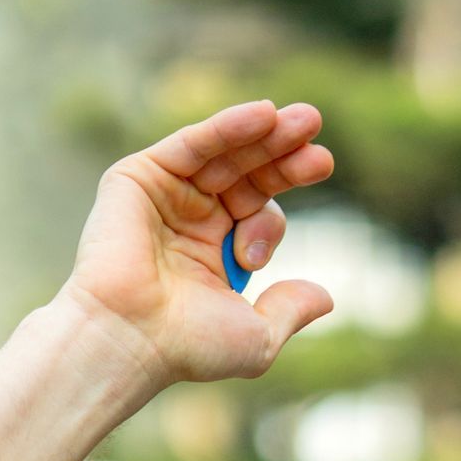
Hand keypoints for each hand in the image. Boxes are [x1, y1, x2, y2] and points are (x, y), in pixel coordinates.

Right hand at [64, 99, 333, 391]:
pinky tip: (265, 114)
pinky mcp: (139, 177)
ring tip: (306, 120)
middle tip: (317, 133)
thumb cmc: (188, 346)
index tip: (315, 191)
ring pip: (222, 153)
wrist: (133, 338)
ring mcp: (165, 196)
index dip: (284, 203)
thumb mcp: (257, 336)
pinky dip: (227, 127)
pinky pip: (192, 144)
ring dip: (264, 133)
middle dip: (283, 155)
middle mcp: (190, 220)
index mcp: (216, 253)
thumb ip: (290, 311)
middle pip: (246, 174)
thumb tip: (327, 297)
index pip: (259, 210)